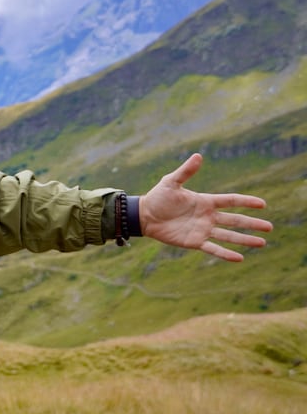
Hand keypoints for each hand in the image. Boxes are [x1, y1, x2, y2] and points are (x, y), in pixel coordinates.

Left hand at [139, 154, 272, 261]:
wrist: (144, 216)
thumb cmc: (158, 197)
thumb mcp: (171, 182)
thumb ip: (186, 172)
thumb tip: (198, 155)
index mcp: (205, 201)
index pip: (230, 201)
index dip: (246, 202)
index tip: (262, 204)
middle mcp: (208, 217)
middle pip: (235, 220)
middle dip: (252, 224)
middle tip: (269, 227)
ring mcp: (203, 230)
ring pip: (229, 236)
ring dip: (245, 240)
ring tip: (262, 243)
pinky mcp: (194, 242)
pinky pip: (213, 248)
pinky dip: (226, 254)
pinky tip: (240, 258)